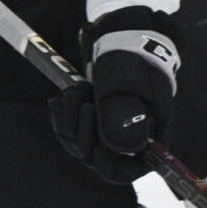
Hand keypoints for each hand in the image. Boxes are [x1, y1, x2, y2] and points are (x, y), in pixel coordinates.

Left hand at [50, 11, 180, 183]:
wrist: (125, 36)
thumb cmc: (136, 59)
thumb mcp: (133, 82)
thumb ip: (127, 113)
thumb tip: (121, 146)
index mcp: (147, 136)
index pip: (127, 171)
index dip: (110, 167)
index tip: (96, 152)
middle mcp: (125, 139)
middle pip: (97, 159)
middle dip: (84, 132)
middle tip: (84, 101)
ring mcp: (104, 130)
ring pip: (77, 144)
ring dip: (70, 119)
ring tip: (77, 89)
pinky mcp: (87, 119)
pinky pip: (66, 130)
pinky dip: (60, 115)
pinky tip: (60, 96)